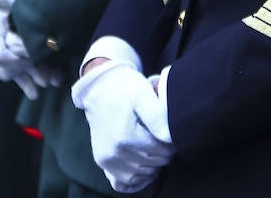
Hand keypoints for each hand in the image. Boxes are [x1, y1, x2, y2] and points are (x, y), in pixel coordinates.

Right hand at [0, 0, 54, 96]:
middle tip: (47, 77)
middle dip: (27, 72)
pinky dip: (25, 81)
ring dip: (30, 78)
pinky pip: (12, 73)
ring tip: (48, 84)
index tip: (34, 58)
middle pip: (4, 68)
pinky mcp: (2, 58)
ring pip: (11, 72)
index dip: (17, 62)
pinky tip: (35, 92)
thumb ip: (5, 1)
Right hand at [72, 60, 172, 191]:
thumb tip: (169, 137)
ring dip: (151, 165)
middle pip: (151, 164)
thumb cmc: (124, 89)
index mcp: (125, 136)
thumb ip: (157, 115)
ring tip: (154, 148)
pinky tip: (142, 164)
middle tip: (164, 141)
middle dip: (162, 154)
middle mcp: (113, 152)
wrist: (99, 88)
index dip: (170, 145)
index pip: (159, 151)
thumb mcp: (143, 94)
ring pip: (139, 174)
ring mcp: (106, 159)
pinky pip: (121, 181)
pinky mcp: (102, 161)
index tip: (171, 135)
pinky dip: (135, 177)